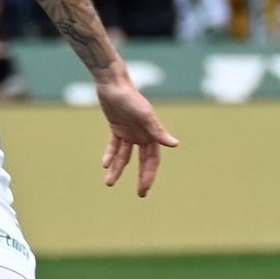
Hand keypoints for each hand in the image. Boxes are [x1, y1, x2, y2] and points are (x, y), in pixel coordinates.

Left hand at [97, 77, 178, 196]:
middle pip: (142, 161)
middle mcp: (142, 135)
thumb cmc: (131, 98)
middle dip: (140, 177)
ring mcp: (129, 132)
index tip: (144, 189)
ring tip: (109, 182)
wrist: (113, 84)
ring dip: (118, 168)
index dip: (149, 174)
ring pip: (124, 156)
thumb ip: (157, 130)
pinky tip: (105, 164)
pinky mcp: (117, 128)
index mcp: (151, 134)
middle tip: (140, 194)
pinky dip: (110, 155)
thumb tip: (174, 144)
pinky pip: (114, 146)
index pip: (152, 160)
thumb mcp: (144, 115)